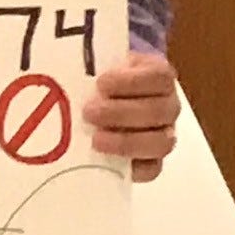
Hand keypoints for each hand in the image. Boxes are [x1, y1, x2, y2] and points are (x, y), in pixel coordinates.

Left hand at [83, 52, 179, 181]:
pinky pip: (152, 169)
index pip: (159, 77)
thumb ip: (94, 68)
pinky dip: (133, 168)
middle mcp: (169, 106)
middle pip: (159, 111)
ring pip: (160, 142)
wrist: (106, 104)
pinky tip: (108, 160)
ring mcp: (165, 135)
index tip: (101, 83)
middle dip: (122, 113)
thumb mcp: (102, 65)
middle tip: (89, 112)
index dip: (132, 81)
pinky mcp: (153, 161)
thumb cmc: (104, 79)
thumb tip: (65, 71)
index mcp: (160, 76)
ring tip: (95, 140)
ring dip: (126, 142)